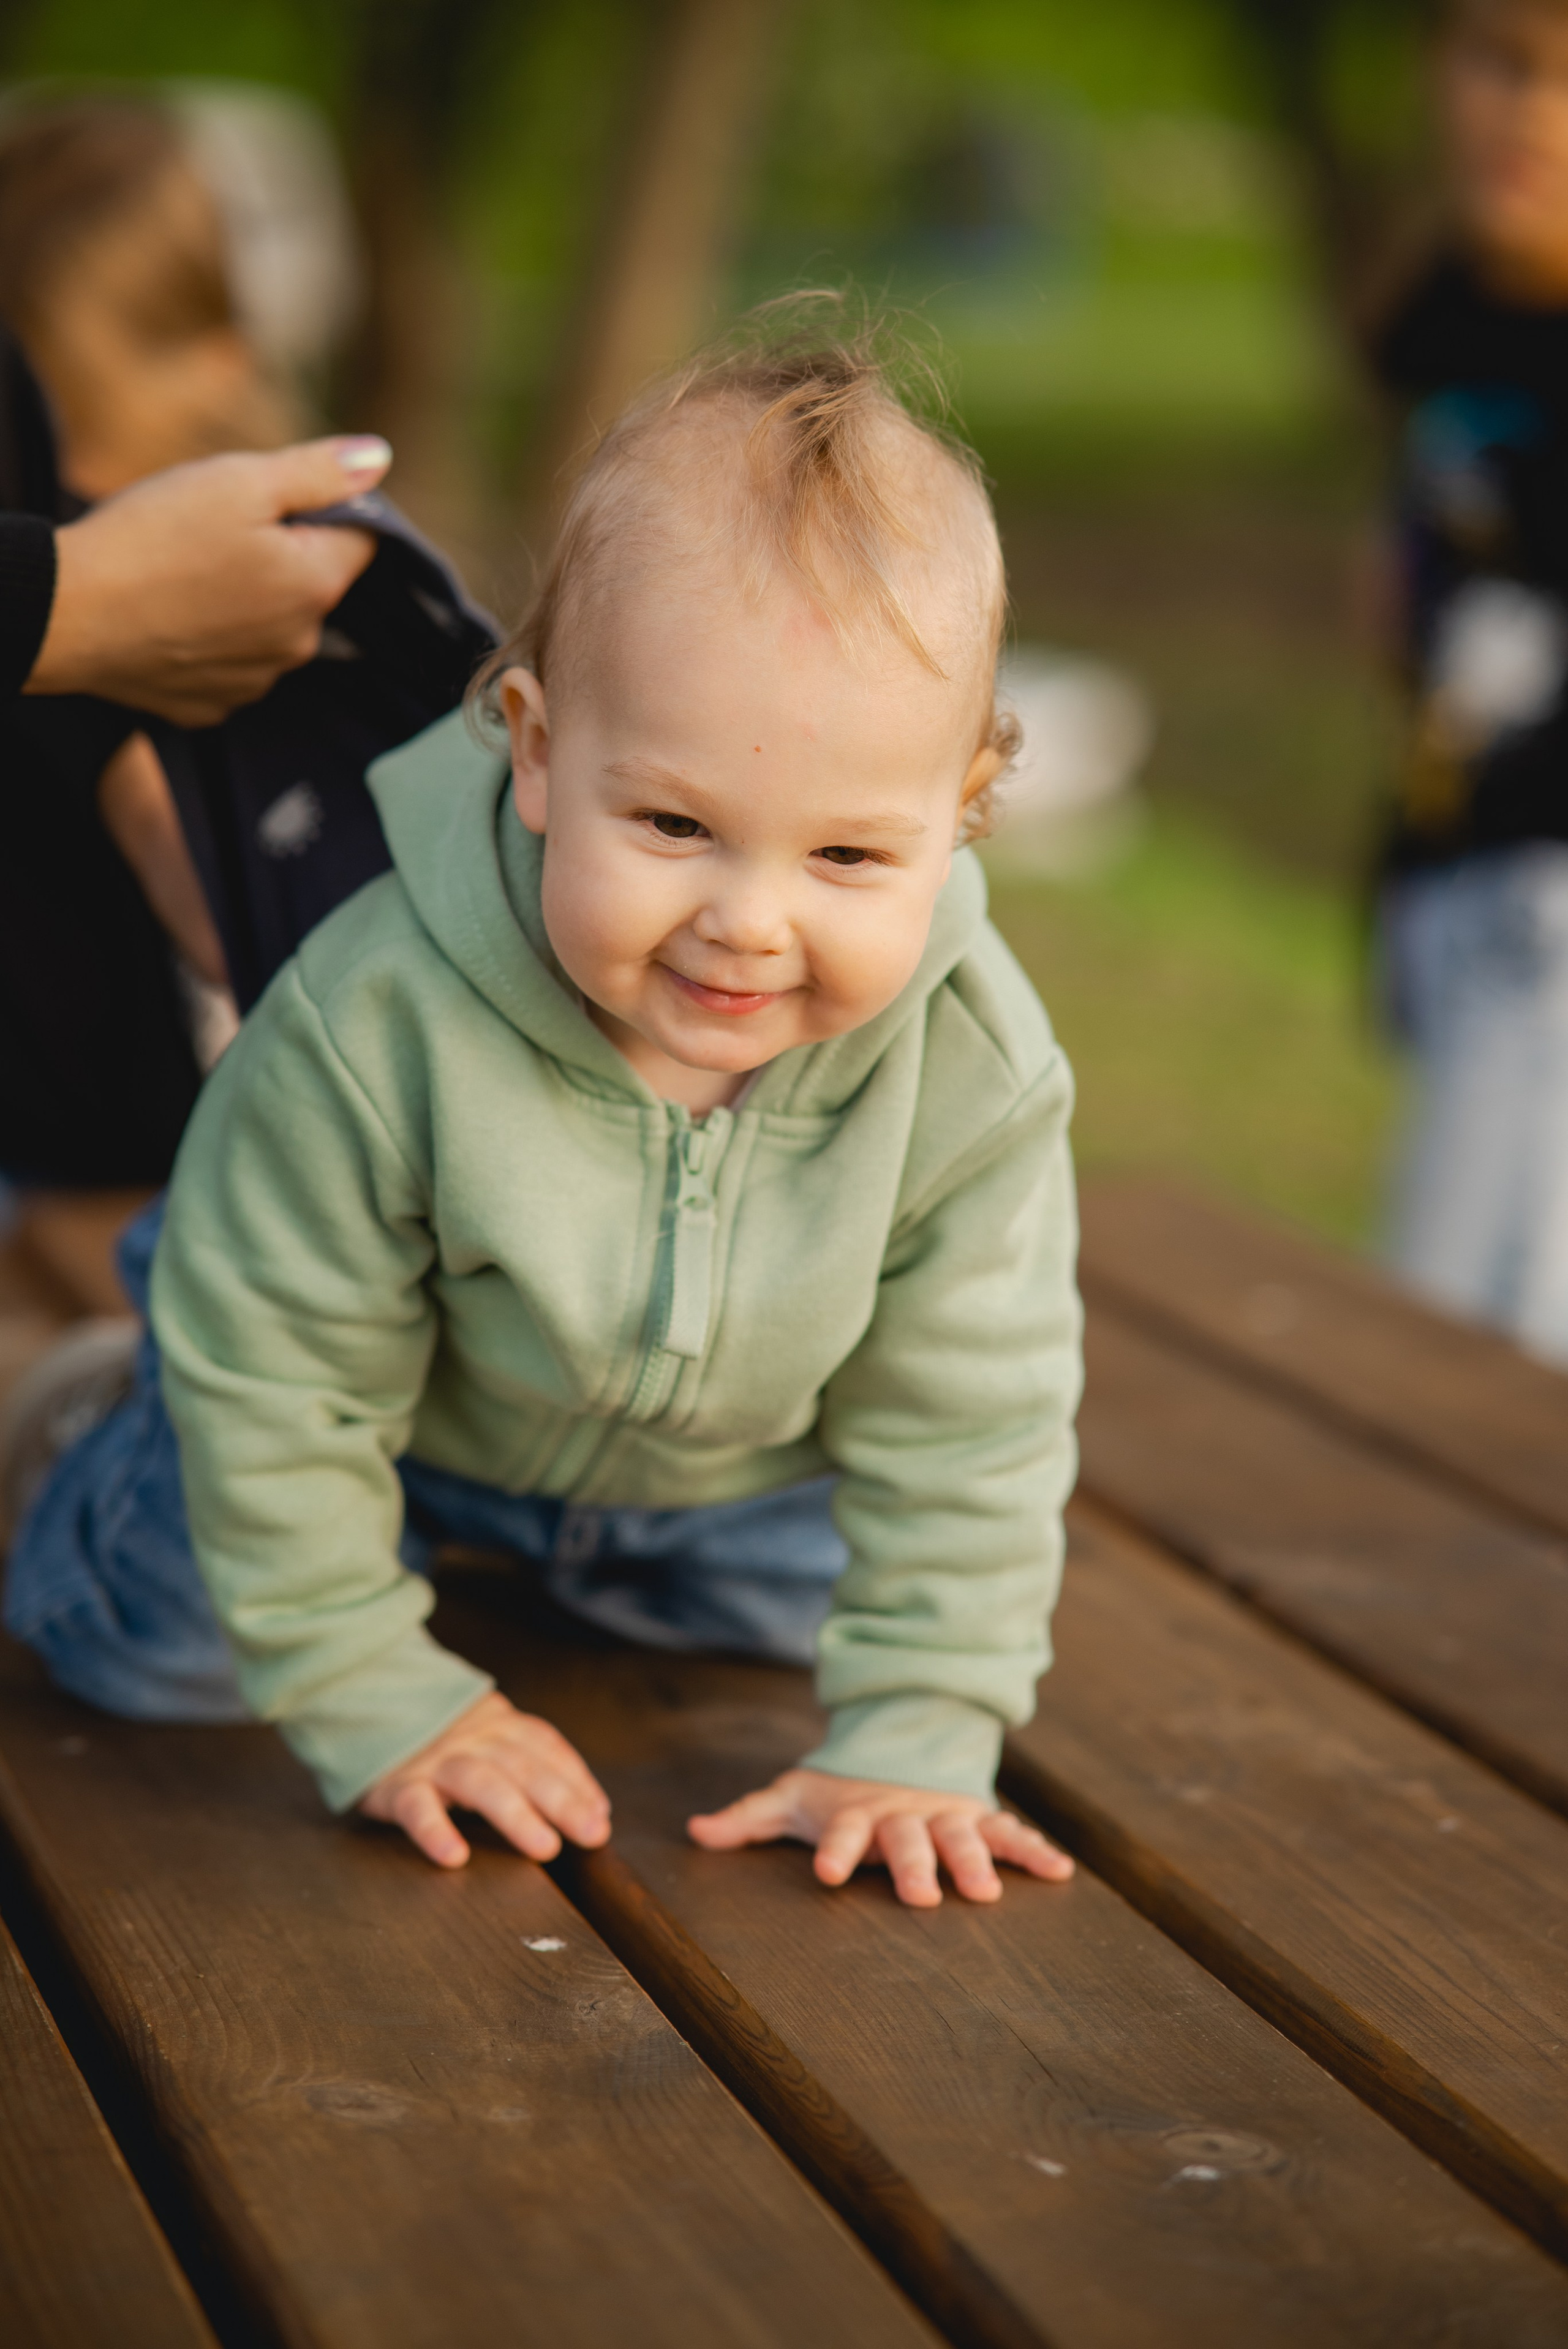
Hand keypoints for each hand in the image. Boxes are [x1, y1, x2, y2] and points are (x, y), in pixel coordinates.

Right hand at [27, 435, 389, 723]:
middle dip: (279, 553)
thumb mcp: (240, 481)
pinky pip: (228, 662)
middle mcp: (300, 644)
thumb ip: (318, 471)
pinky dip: (209, 638)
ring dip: (244, 598)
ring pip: (269, 625)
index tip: (272, 498)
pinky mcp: (212, 705)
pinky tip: (171, 616)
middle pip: (311, 583)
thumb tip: (379, 459)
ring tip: (186, 573)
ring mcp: (256, 682)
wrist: (69, 614)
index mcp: (317, 585)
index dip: (323, 507)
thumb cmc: (153, 539)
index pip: (362, 538)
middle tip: (214, 530)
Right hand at [359, 1691, 611, 1869]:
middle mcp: (473, 1739)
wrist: (369, 1702)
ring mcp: (435, 1761)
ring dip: (515, 1814)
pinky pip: (417, 1806)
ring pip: (480, 1781)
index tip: (600, 1816)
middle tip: (591, 1834)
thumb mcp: (492, 1738)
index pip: (545, 1747)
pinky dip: (436, 1829)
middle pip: (522, 1765)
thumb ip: (539, 1766)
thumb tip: (598, 1810)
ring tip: (545, 1847)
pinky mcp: (397, 1785)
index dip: (576, 1779)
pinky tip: (455, 1857)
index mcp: (500, 1726)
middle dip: (561, 1799)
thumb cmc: (447, 1740)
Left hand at [687, 1767, 1074, 1908]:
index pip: (843, 1830)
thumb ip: (747, 1819)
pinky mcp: (974, 1818)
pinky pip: (1007, 1831)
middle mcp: (903, 1814)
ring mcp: (943, 1815)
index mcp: (857, 1814)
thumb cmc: (836, 1793)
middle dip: (916, 1866)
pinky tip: (1059, 1869)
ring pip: (963, 1835)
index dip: (835, 1849)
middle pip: (910, 1839)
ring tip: (988, 1891)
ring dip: (977, 1860)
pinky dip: (1032, 1848)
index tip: (828, 1872)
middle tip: (923, 1896)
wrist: (893, 1752)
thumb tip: (694, 1831)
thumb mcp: (790, 1800)